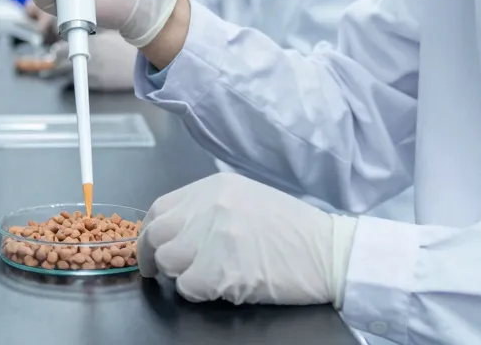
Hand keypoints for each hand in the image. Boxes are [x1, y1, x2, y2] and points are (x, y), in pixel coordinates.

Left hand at [138, 172, 357, 307]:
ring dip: (181, 275)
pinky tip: (225, 286)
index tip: (152, 250)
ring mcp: (215, 236)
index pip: (161, 208)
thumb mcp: (245, 200)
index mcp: (214, 187)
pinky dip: (200, 293)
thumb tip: (175, 232)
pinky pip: (188, 287)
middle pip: (157, 234)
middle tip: (162, 273)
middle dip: (154, 257)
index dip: (151, 233)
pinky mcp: (222, 269)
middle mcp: (210, 206)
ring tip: (207, 276)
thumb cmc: (291, 230)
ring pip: (169, 261)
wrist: (329, 251)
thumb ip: (208, 209)